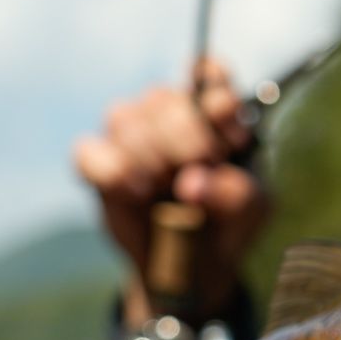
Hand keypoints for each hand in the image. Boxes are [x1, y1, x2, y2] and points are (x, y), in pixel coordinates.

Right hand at [72, 57, 270, 323]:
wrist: (196, 266)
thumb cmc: (230, 222)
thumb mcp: (252, 210)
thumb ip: (237, 192)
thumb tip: (191, 184)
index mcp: (213, 111)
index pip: (209, 73)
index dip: (216, 98)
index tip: (231, 139)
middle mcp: (169, 113)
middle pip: (163, 97)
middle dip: (185, 136)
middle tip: (201, 167)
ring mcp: (131, 136)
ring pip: (123, 118)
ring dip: (149, 156)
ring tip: (167, 189)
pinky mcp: (98, 165)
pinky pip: (88, 153)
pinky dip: (112, 172)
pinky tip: (137, 193)